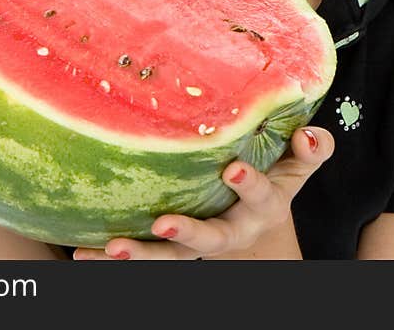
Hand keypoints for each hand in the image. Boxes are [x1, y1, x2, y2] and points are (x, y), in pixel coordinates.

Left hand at [72, 124, 333, 259]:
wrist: (259, 228)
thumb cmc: (276, 178)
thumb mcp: (297, 165)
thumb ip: (311, 149)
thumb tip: (308, 134)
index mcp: (262, 205)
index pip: (259, 195)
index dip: (247, 184)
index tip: (230, 169)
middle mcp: (230, 230)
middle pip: (210, 239)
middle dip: (188, 233)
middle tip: (162, 223)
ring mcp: (198, 244)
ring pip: (171, 258)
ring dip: (141, 255)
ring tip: (111, 248)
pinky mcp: (172, 251)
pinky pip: (144, 259)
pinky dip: (112, 258)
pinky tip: (82, 251)